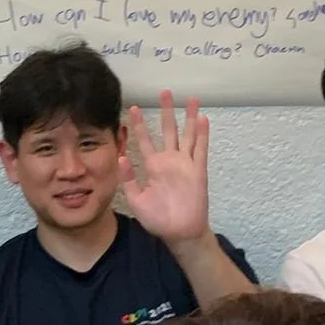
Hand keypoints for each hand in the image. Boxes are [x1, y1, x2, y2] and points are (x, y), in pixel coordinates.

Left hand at [119, 91, 213, 246]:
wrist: (179, 233)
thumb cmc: (158, 219)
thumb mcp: (136, 199)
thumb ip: (128, 179)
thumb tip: (121, 157)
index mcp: (153, 166)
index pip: (145, 140)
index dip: (140, 125)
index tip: (133, 108)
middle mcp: (169, 161)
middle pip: (168, 130)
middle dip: (166, 112)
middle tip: (164, 92)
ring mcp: (185, 164)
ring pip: (188, 135)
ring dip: (189, 117)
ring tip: (190, 99)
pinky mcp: (198, 171)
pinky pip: (201, 149)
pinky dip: (202, 134)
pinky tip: (203, 118)